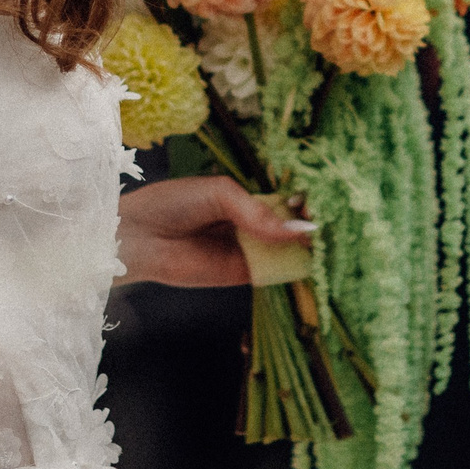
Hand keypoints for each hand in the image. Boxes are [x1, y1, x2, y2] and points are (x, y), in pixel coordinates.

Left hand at [116, 175, 313, 288]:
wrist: (138, 236)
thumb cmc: (173, 203)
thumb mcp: (220, 194)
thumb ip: (257, 212)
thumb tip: (296, 230)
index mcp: (244, 200)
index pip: (283, 202)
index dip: (302, 204)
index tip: (319, 203)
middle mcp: (249, 226)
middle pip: (288, 228)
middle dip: (309, 227)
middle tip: (331, 226)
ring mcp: (247, 251)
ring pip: (285, 251)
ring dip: (306, 249)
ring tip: (328, 244)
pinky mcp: (241, 275)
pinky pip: (271, 272)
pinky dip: (291, 269)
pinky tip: (308, 261)